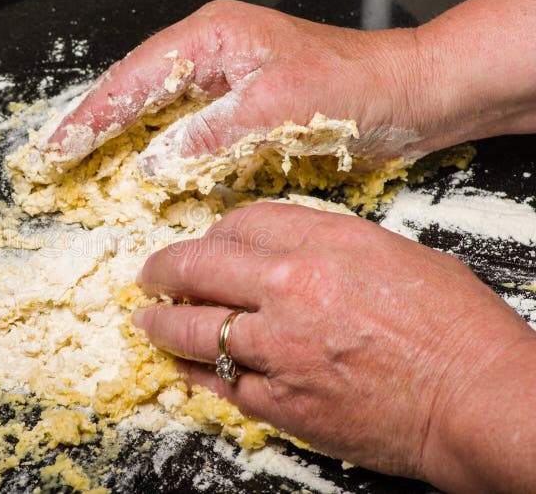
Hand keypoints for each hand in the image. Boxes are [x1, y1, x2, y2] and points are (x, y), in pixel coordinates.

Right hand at [45, 0, 438, 174]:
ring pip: (154, 107)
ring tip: (80, 163)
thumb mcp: (277, 107)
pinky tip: (140, 169)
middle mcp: (213, 54)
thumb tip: (153, 161)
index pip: (134, 78)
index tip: (58, 148)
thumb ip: (209, 134)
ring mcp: (225, 81)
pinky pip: (184, 128)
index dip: (91, 116)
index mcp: (214, 38)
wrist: (410, 96)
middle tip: (52, 157)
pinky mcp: (240, 107)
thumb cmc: (357, 86)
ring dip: (118, 137)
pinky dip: (157, 149)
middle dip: (91, 123)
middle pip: (134, 87)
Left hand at [133, 202, 535, 490]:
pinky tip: (181, 364)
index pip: (242, 223)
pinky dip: (194, 371)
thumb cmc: (456, 329)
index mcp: (325, 243)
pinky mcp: (280, 401)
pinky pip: (218, 381)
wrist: (478, 400)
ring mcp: (280, 347)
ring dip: (162, 322)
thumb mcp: (397, 257)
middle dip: (164, 268)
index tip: (206, 241)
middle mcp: (292, 288)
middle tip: (150, 274)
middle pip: (200, 265)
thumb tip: (287, 250)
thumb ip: (333, 246)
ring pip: (195, 327)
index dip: (215, 232)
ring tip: (147, 319)